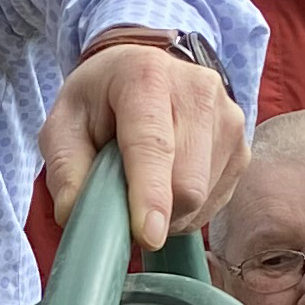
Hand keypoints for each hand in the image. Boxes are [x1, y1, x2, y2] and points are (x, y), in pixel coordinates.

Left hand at [40, 34, 248, 251]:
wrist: (143, 69)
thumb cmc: (101, 99)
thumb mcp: (64, 124)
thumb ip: (65, 169)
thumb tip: (76, 216)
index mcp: (146, 77)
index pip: (152, 145)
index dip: (151, 194)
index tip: (148, 235)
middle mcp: (198, 91)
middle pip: (186, 184)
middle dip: (153, 212)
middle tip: (123, 202)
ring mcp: (228, 118)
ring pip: (203, 198)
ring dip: (169, 212)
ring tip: (146, 182)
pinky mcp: (241, 144)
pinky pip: (215, 201)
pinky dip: (188, 209)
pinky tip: (169, 182)